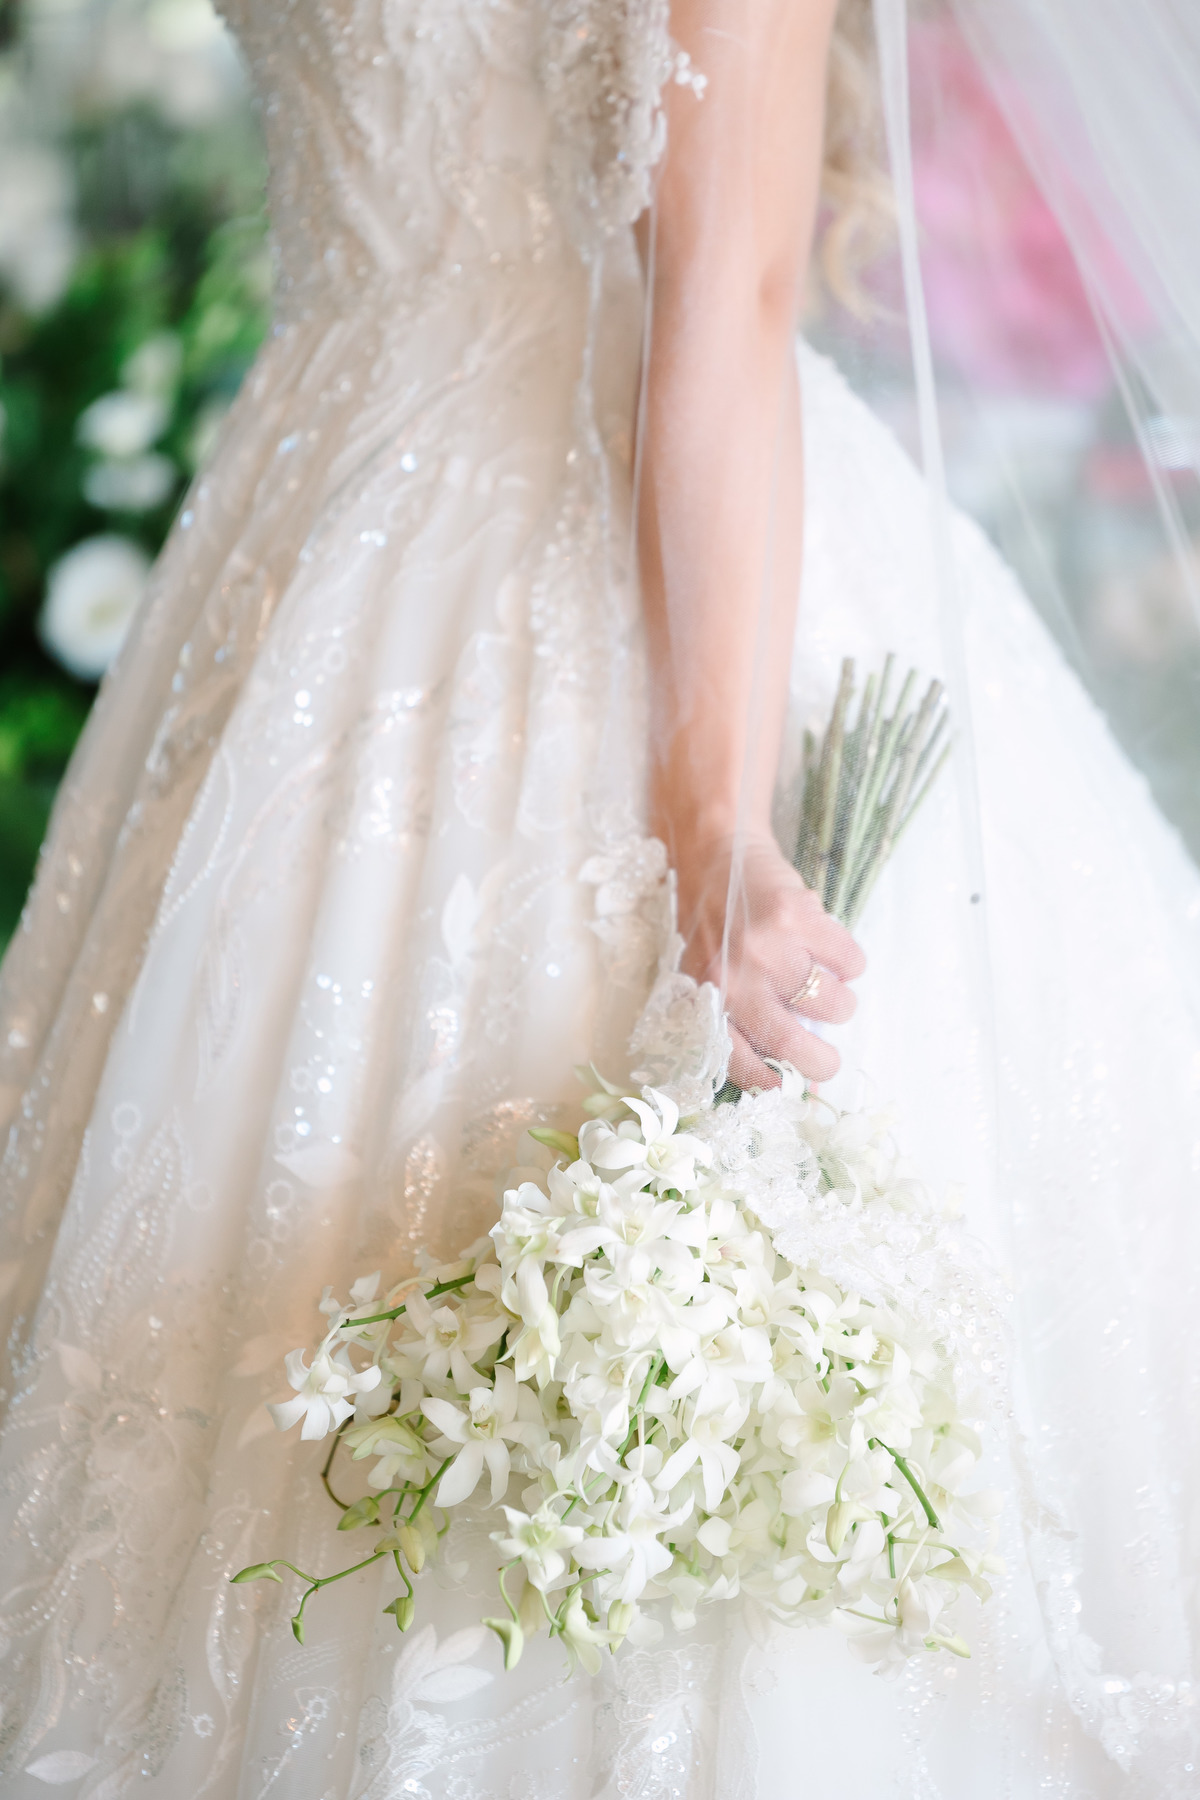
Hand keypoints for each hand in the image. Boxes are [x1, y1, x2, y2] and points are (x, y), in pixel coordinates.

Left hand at [674, 830, 865, 1088]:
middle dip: (824, 1062)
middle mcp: (736, 981)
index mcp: (708, 1002)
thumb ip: (738, 1021)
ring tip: (822, 983)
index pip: (746, 1067)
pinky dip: (850, 963)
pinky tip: (829, 950)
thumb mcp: (707, 976)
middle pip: (800, 1049)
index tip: (795, 1088)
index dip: (778, 1085)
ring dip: (839, 1002)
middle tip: (828, 1055)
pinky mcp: (801, 917)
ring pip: (835, 1006)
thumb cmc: (709, 922)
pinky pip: (851, 963)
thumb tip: (791, 1081)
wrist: (710, 852)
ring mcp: (769, 950)